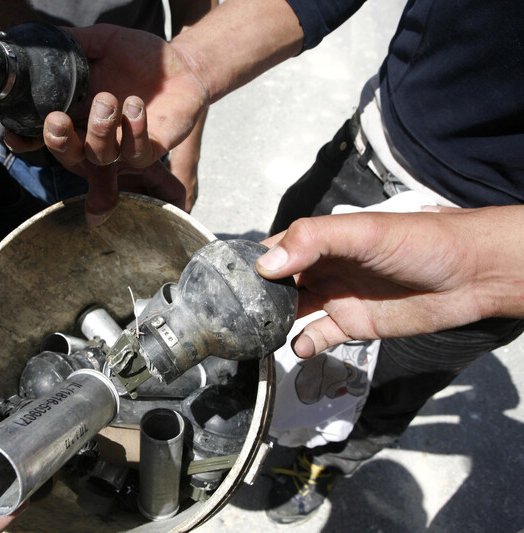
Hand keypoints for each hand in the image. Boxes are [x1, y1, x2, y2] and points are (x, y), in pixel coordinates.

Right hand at [6, 24, 208, 164]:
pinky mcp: (150, 150)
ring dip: (99, 131)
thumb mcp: (103, 42)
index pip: (45, 135)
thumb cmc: (140, 56)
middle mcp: (95, 135)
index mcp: (77, 113)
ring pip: (100, 156)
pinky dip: (134, 131)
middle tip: (57, 119)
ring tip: (110, 100)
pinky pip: (137, 152)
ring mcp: (122, 146)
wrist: (182, 63)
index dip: (26, 140)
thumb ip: (76, 43)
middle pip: (68, 155)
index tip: (14, 136)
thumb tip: (42, 39)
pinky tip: (135, 105)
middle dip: (58, 141)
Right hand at [255, 208, 523, 357]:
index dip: (250, 263)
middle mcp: (323, 268)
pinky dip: (305, 344)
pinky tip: (299, 348)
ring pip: (294, 311)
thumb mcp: (364, 233)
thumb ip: (313, 241)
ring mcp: (337, 297)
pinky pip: (320, 336)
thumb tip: (266, 265)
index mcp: (321, 241)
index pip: (274, 249)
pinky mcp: (354, 324)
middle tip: (235, 316)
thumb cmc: (421, 241)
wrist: (472, 274)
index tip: (224, 282)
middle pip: (277, 285)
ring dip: (275, 323)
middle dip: (256, 299)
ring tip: (258, 335)